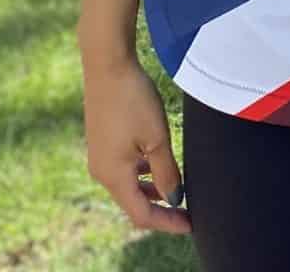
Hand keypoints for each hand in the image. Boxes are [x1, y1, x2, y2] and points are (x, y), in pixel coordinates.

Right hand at [84, 53, 190, 235]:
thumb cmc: (133, 100)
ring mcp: (99, 156)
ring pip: (127, 185)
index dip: (166, 223)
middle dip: (160, 209)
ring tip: (176, 190)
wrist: (108, 65)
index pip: (141, 214)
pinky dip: (141, 174)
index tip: (190, 224)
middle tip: (187, 211)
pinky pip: (122, 169)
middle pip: (132, 202)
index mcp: (113, 175)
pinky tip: (156, 165)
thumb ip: (166, 172)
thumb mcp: (157, 138)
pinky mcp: (101, 142)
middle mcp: (101, 171)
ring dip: (150, 191)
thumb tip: (173, 198)